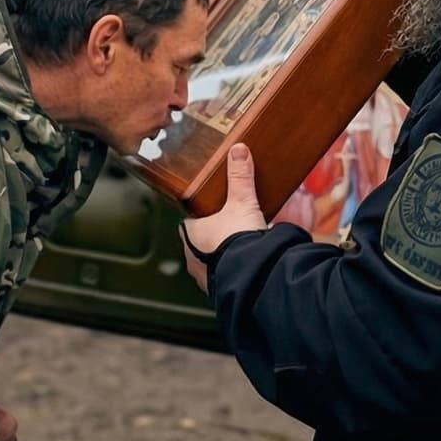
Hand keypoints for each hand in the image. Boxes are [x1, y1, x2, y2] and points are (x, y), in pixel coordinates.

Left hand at [181, 143, 267, 290]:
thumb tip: (238, 151)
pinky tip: (244, 266)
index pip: (190, 221)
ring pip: (210, 261)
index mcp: (191, 234)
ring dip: (222, 255)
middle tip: (231, 228)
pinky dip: (232, 271)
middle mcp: (192, 257)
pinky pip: (223, 277)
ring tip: (240, 248)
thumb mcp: (242, 202)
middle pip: (200, 242)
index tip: (213, 211)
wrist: (250, 275)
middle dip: (214, 236)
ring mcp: (204, 276)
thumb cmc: (238, 240)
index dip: (203, 215)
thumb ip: (240, 177)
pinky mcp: (220, 289)